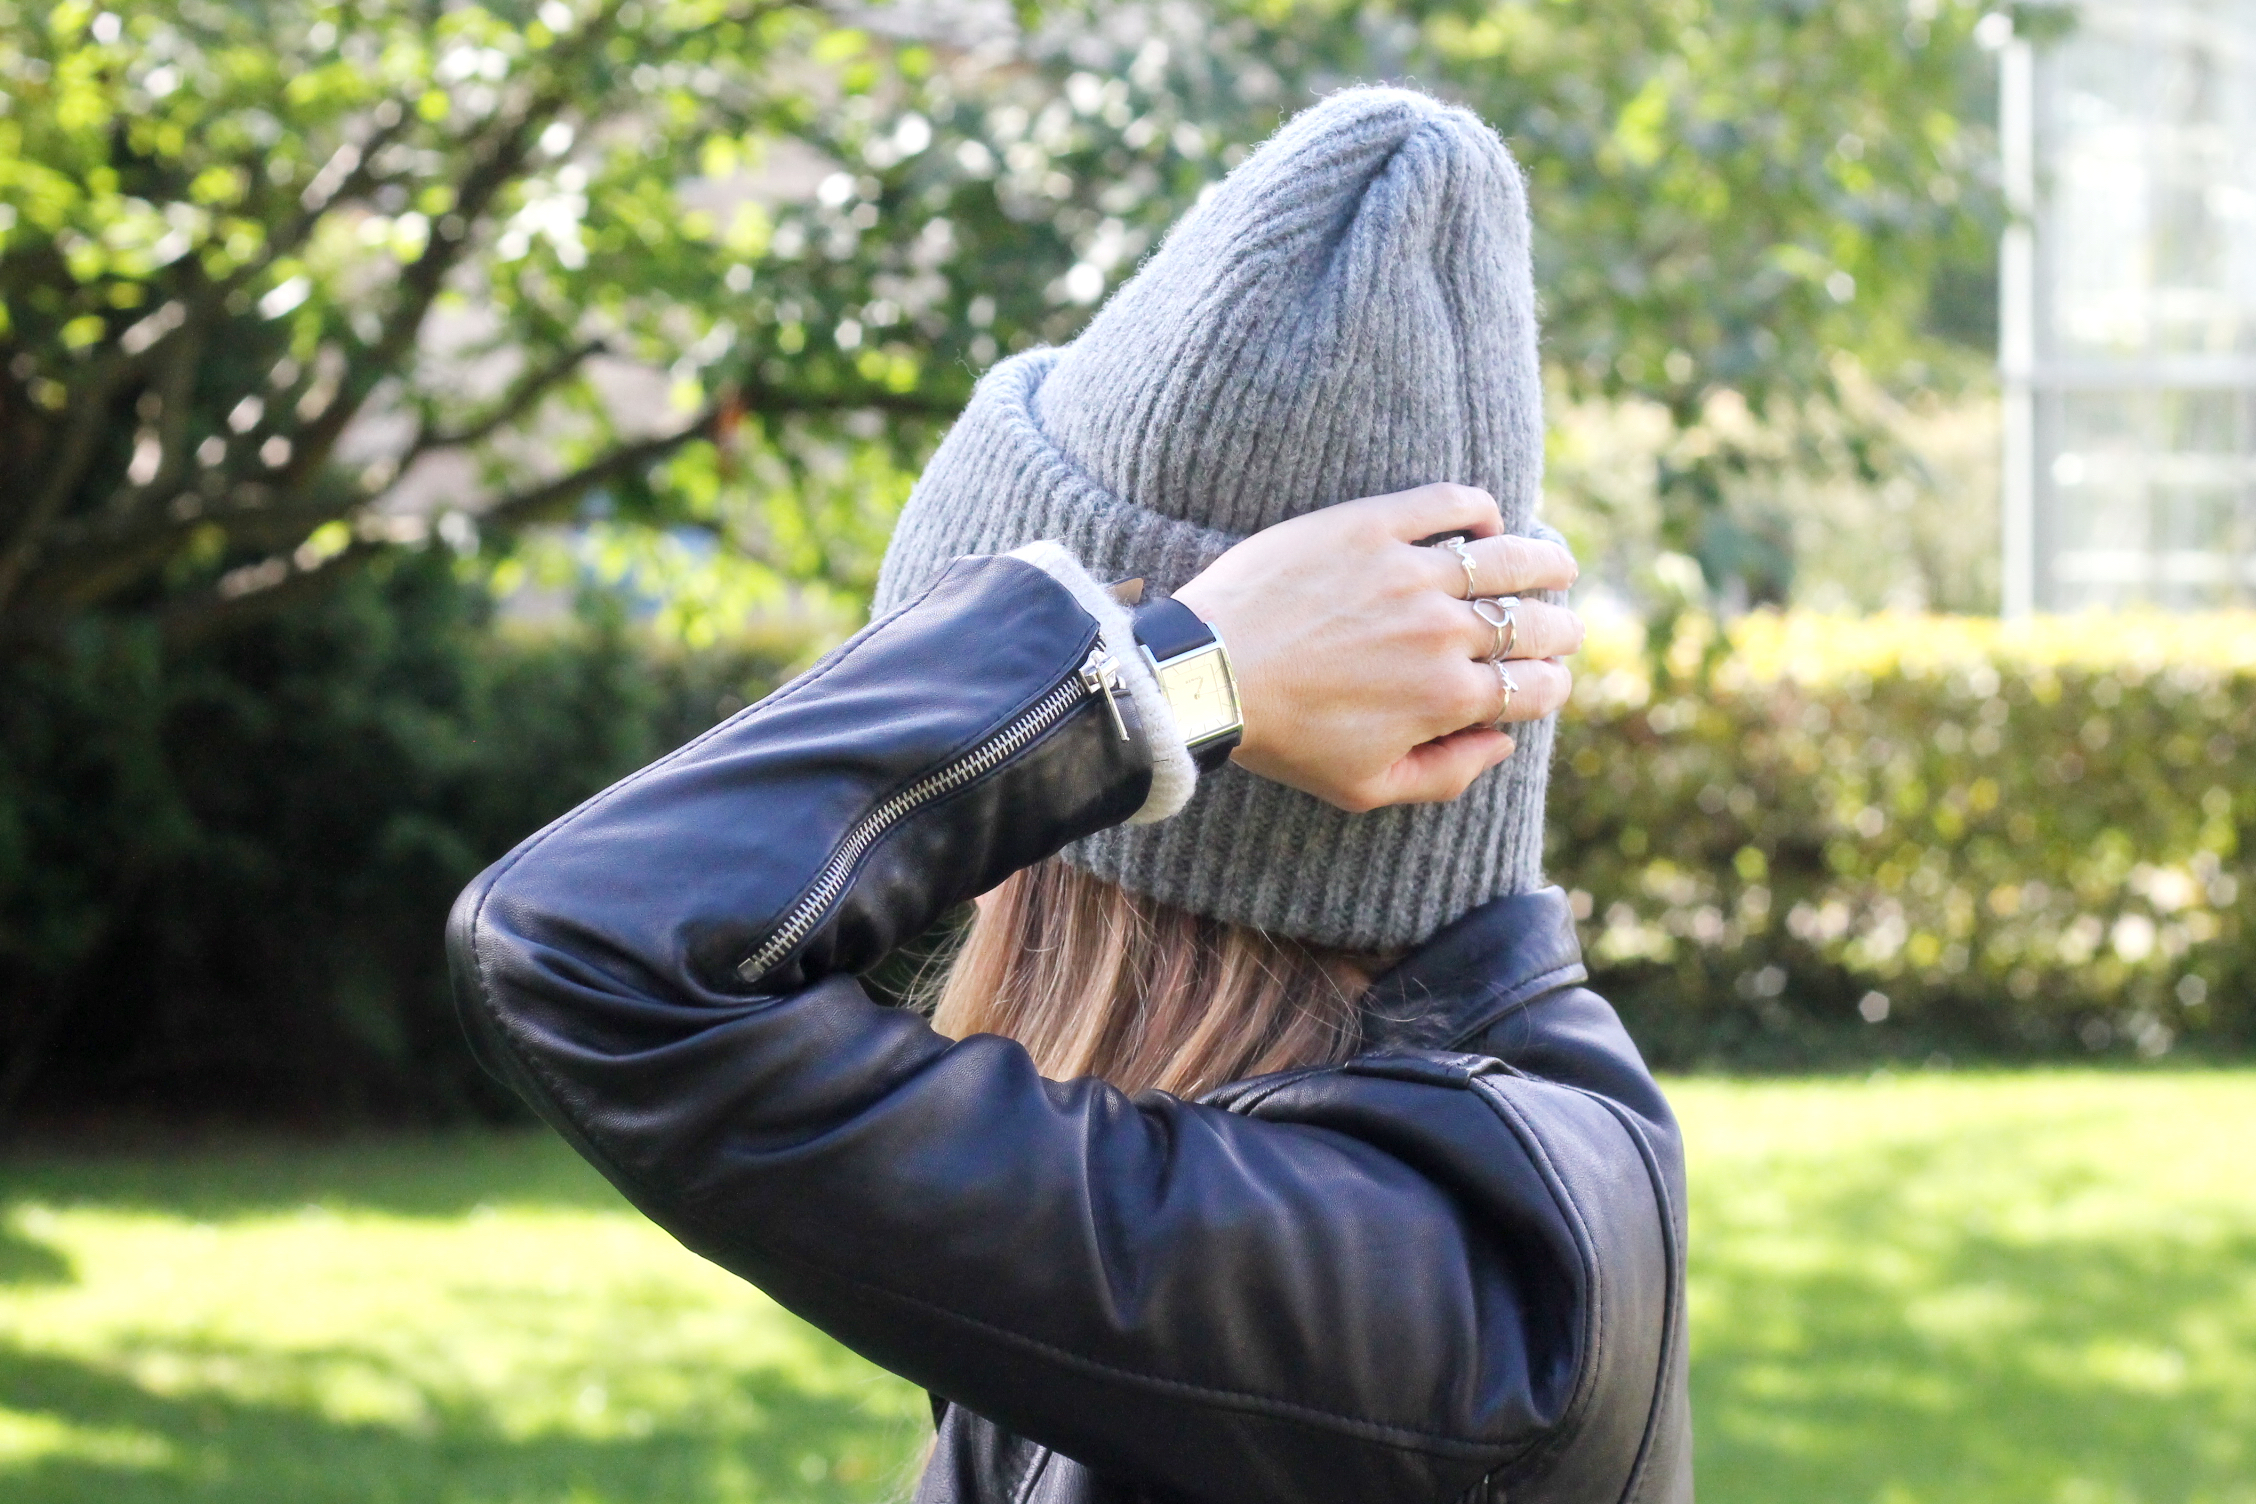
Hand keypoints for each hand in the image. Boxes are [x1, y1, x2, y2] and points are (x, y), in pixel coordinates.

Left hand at [1171, 483, 1580, 811]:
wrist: (1209, 674)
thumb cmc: (1282, 739)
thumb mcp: (1364, 788)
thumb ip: (1447, 775)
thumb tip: (1502, 743)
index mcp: (1448, 699)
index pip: (1535, 688)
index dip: (1551, 687)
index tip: (1548, 680)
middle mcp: (1443, 632)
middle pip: (1536, 624)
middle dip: (1561, 631)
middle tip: (1562, 627)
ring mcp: (1411, 572)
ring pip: (1511, 558)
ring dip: (1547, 562)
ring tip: (1557, 563)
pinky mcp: (1373, 524)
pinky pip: (1451, 503)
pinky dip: (1481, 509)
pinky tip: (1486, 520)